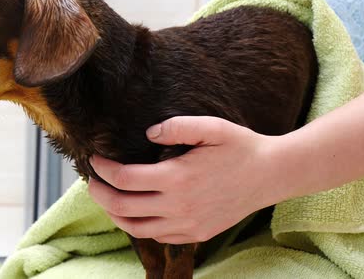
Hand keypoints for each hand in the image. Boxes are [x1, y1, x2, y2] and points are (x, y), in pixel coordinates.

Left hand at [88, 116, 281, 243]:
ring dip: (114, 213)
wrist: (272, 175)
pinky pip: (157, 236)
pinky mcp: (196, 234)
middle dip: (99, 193)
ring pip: (135, 228)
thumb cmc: (241, 147)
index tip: (95, 158)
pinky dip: (138, 225)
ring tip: (107, 196)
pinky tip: (136, 210)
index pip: (124, 179)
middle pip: (121, 207)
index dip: (102, 169)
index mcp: (178, 178)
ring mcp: (187, 225)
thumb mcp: (212, 127)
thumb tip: (148, 133)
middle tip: (92, 180)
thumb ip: (176, 126)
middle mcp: (179, 207)